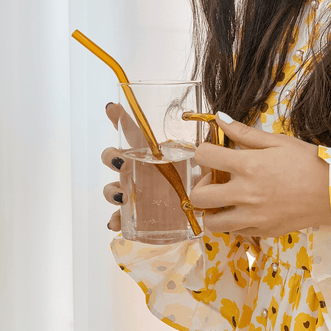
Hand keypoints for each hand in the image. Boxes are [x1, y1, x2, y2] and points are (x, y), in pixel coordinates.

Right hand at [101, 102, 210, 231]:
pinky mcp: (140, 216)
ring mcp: (137, 193)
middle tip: (122, 162)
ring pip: (113, 187)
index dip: (120, 119)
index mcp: (154, 155)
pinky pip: (122, 217)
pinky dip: (115, 219)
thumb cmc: (201, 183)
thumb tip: (219, 116)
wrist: (203, 212)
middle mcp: (141, 172)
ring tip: (123, 196)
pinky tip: (116, 222)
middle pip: (116, 158)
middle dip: (111, 157)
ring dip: (111, 190)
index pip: (134, 133)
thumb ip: (209, 143)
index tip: (112, 108)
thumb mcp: (206, 161)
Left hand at [190, 112, 330, 237]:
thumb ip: (245, 132)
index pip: (203, 156)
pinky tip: (243, 210)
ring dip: (211, 210)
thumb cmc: (309, 163)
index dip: (202, 152)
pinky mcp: (261, 232)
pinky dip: (231, 221)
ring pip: (210, 222)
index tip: (212, 154)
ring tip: (224, 200)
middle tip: (215, 180)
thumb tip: (219, 117)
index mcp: (248, 165)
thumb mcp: (278, 141)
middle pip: (198, 196)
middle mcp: (245, 193)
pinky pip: (233, 231)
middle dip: (200, 184)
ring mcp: (252, 217)